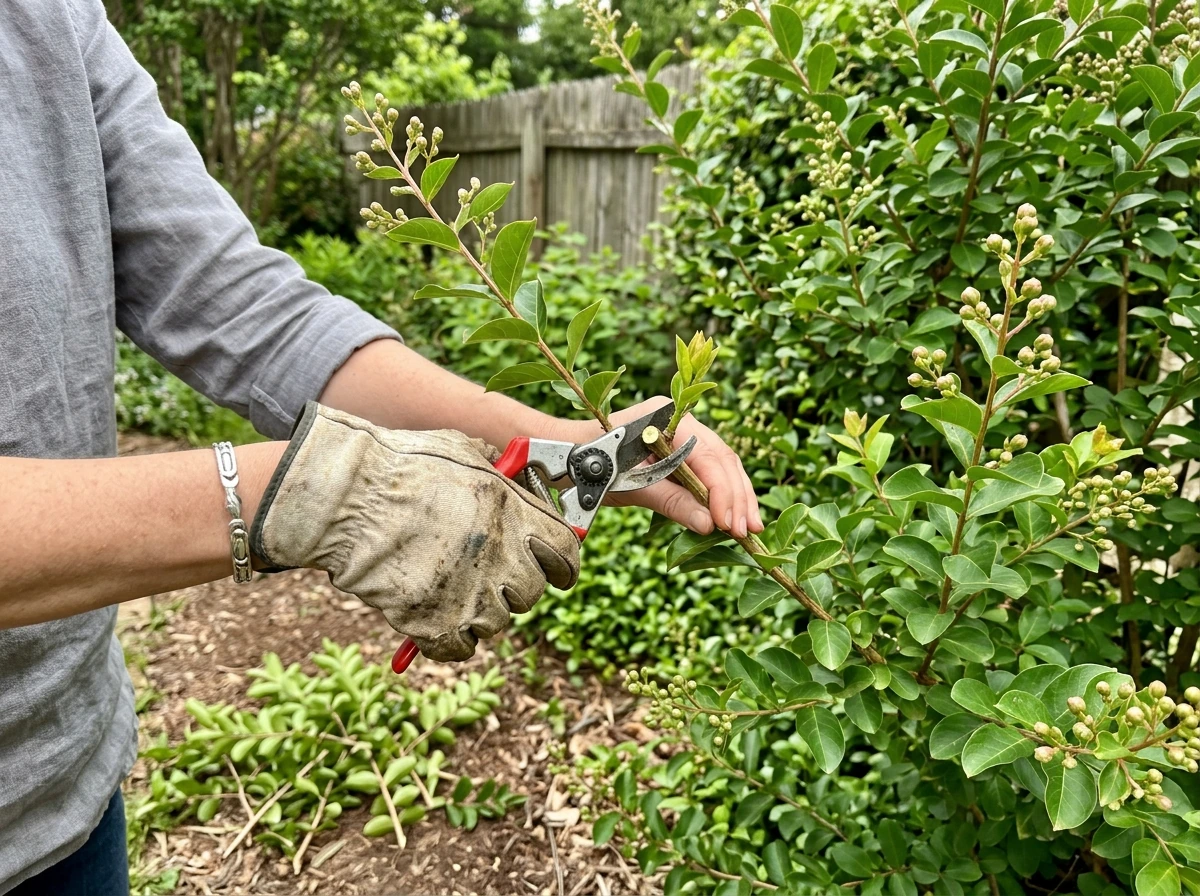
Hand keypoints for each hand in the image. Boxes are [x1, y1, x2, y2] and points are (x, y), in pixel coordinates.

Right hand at [250, 403, 579, 661]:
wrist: (344, 501)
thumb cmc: (399, 466)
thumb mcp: (461, 450)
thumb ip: (498, 470)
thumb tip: (517, 477)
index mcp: (514, 512)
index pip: (566, 553)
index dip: (562, 562)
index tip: (556, 568)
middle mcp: (501, 556)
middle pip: (532, 592)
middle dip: (514, 585)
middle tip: (488, 573)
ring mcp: (469, 595)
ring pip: (498, 622)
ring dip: (480, 610)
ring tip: (450, 586)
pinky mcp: (435, 626)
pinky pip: (461, 648)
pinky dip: (449, 638)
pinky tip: (433, 615)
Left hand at [550, 397, 763, 538]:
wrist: (563, 454)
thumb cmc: (589, 464)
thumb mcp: (629, 485)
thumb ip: (670, 502)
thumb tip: (708, 526)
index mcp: (667, 416)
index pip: (708, 455)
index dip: (723, 492)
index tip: (729, 523)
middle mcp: (679, 420)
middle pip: (722, 459)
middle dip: (737, 496)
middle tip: (748, 530)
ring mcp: (681, 435)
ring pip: (721, 466)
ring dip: (736, 497)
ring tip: (748, 527)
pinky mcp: (678, 453)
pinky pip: (707, 473)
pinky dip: (720, 496)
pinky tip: (731, 516)